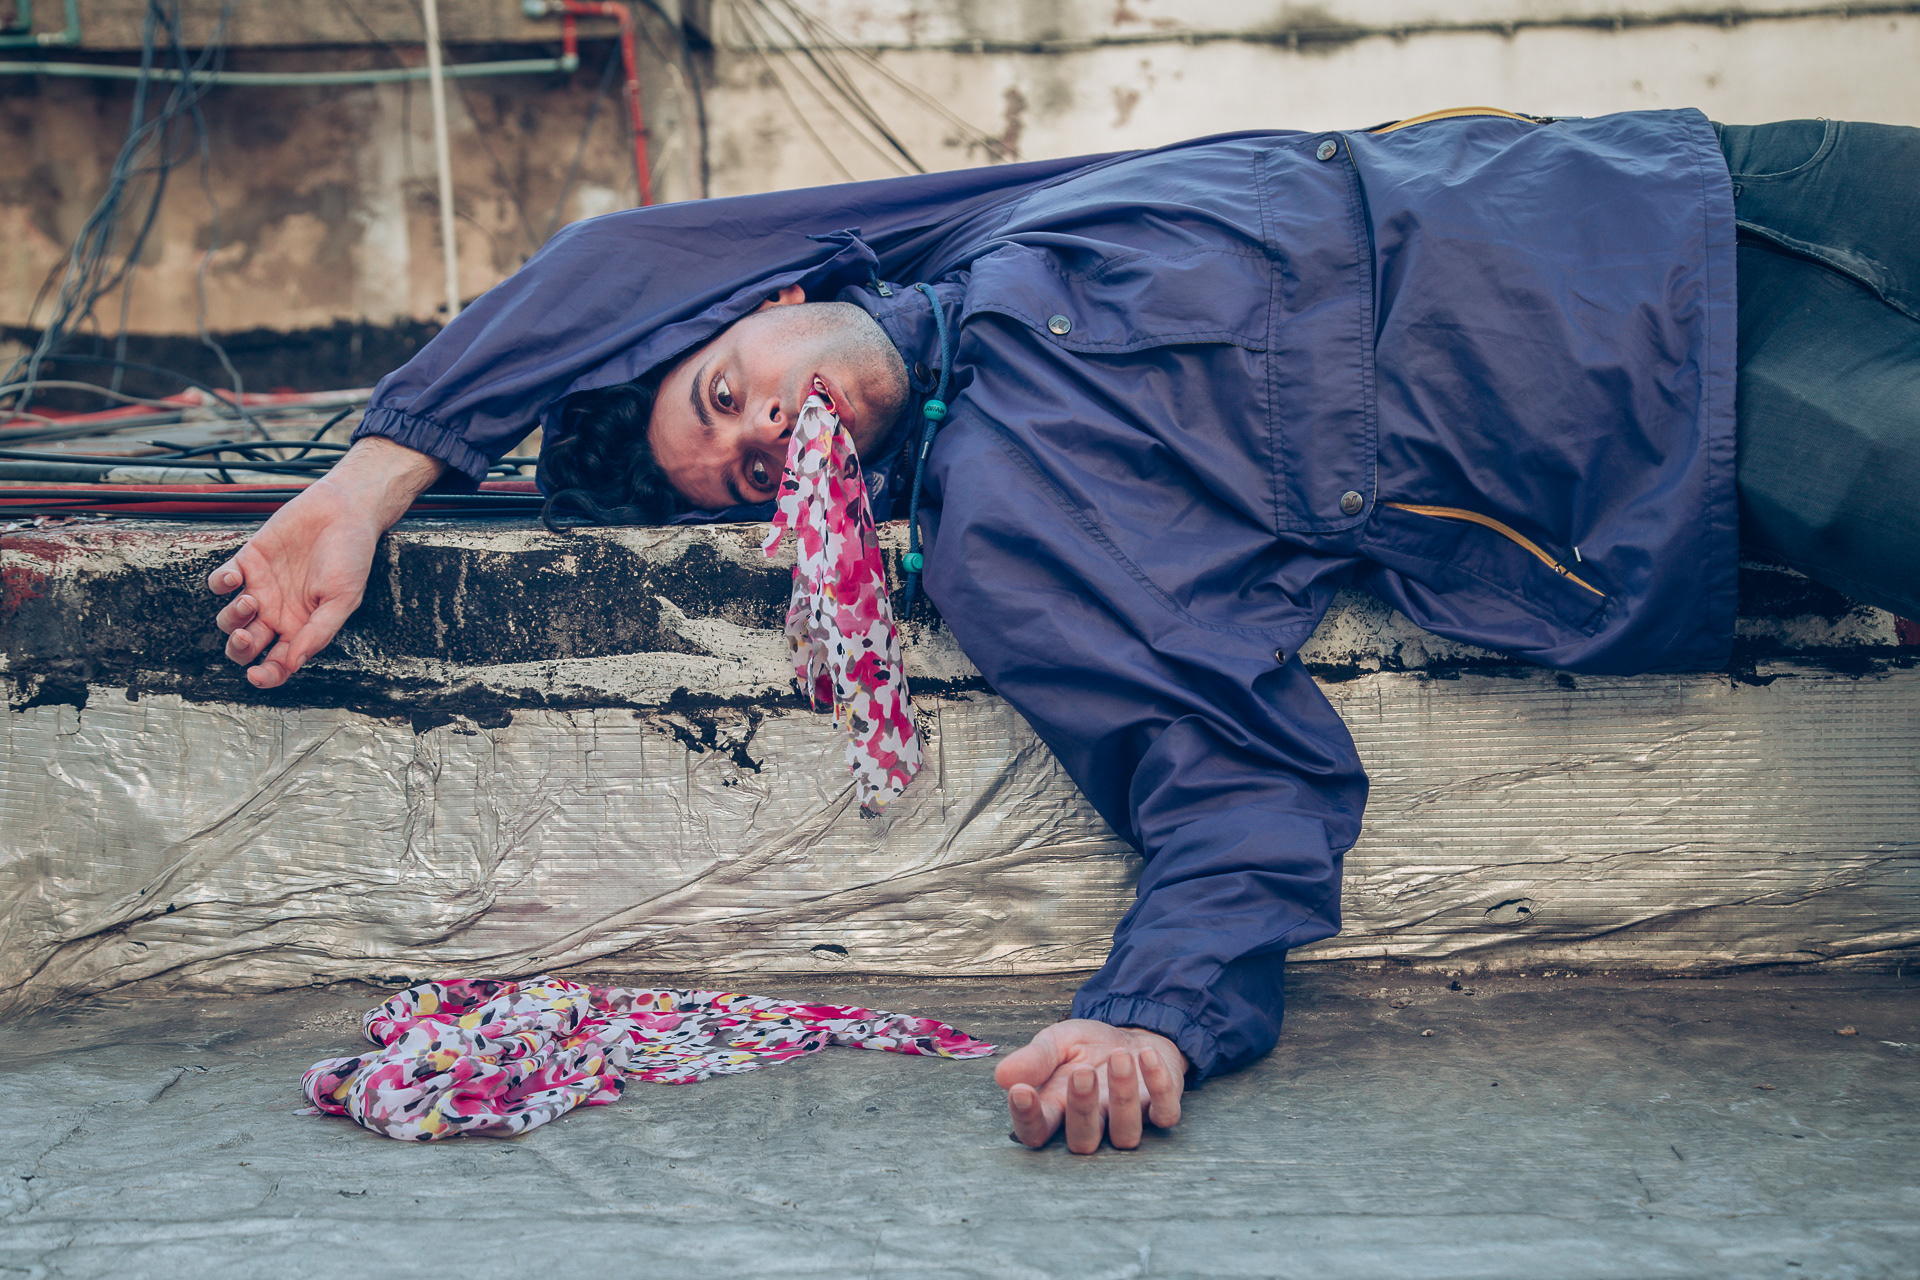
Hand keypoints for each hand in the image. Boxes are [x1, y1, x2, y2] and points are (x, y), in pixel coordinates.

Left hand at [208, 437, 443, 687]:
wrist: (343, 510)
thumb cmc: (351, 555)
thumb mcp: (344, 599)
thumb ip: (318, 632)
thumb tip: (293, 663)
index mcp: (302, 627)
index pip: (278, 662)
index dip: (266, 675)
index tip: (257, 676)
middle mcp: (278, 611)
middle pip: (246, 646)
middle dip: (239, 649)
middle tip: (246, 636)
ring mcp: (261, 587)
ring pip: (229, 619)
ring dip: (232, 618)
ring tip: (251, 600)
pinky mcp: (248, 561)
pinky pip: (220, 582)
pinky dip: (220, 584)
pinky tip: (235, 578)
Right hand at [994, 1018, 1186, 1153]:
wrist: (1132, 1034)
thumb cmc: (1087, 1047)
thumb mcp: (1056, 1042)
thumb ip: (1034, 1059)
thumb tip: (1003, 1076)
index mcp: (1057, 1110)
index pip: (1035, 1132)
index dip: (1026, 1119)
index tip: (1020, 1090)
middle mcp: (1092, 1125)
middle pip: (1082, 1142)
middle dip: (1081, 1108)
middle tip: (1082, 1072)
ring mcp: (1127, 1122)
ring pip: (1125, 1136)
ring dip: (1123, 1098)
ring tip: (1120, 1057)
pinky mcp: (1161, 1112)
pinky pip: (1165, 1114)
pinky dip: (1159, 1086)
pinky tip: (1146, 1056)